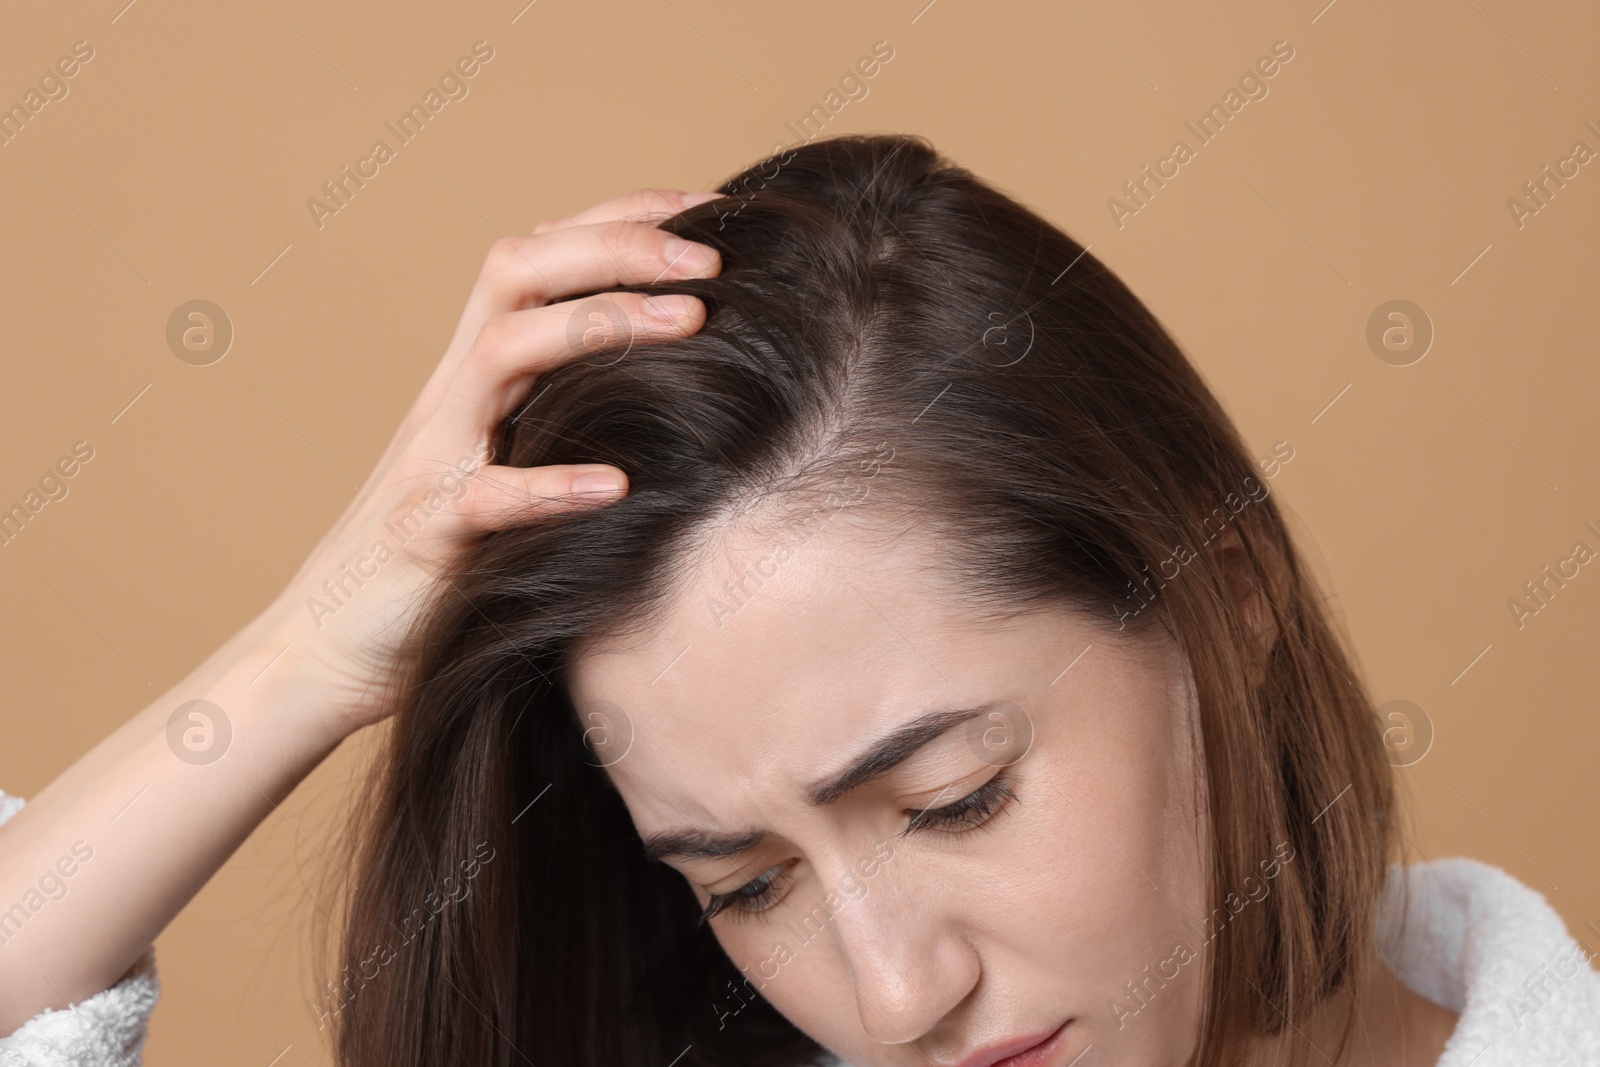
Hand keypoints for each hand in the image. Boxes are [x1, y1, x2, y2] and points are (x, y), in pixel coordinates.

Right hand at [257, 188, 722, 738]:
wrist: (327, 646)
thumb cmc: (440, 553)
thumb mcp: (505, 460)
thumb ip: (561, 412)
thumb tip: (678, 384)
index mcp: (474, 373)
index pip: (541, 255)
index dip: (620, 218)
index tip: (709, 210)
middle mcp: (450, 395)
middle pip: (518, 271)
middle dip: (617, 247)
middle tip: (712, 261)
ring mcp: (432, 457)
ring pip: (502, 351)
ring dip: (598, 327)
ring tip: (690, 325)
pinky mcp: (424, 533)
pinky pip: (485, 496)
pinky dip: (549, 485)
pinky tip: (616, 485)